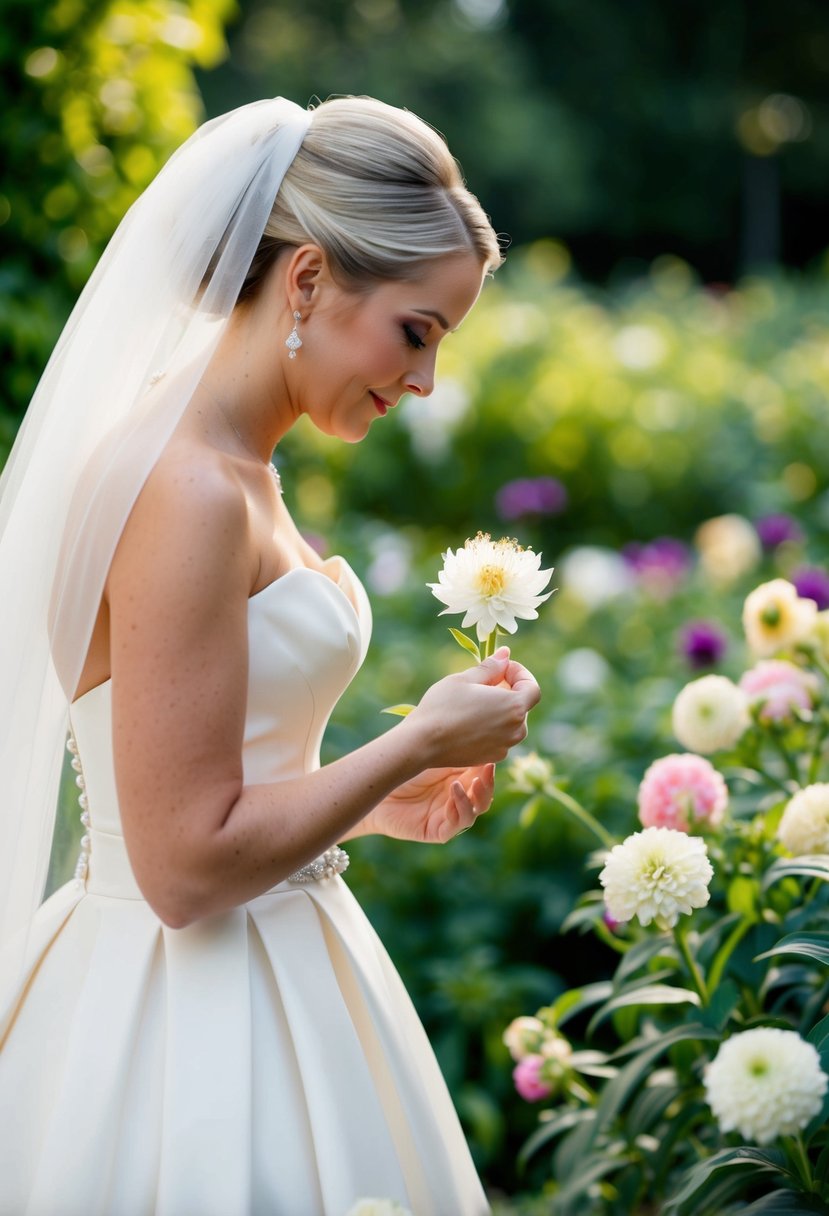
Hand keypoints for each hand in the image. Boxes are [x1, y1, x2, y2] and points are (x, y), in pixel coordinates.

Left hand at [366, 763, 495, 843]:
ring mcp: (448, 816)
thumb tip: (482, 746)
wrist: (374, 789)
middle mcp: (455, 798)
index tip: (490, 758)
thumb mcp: (431, 758)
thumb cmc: (399, 770)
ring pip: (475, 811)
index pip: (481, 777)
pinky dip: (460, 808)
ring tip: (469, 782)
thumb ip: (455, 756)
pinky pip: (457, 824)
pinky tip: (454, 792)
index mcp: (457, 779)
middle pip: (483, 796)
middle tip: (487, 771)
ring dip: (476, 796)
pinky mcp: (438, 831)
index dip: (488, 770)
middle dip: (487, 784)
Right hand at [402, 646, 540, 769]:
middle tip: (483, 683)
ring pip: (511, 723)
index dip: (520, 674)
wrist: (422, 743)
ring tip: (473, 702)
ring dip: (500, 710)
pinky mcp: (491, 757)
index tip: (501, 669)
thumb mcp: (465, 679)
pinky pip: (500, 738)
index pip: (532, 688)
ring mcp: (504, 747)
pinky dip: (491, 727)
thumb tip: (505, 654)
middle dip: (508, 691)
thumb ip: (491, 667)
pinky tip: (468, 721)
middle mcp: (515, 730)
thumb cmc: (443, 707)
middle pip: (522, 706)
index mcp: (514, 707)